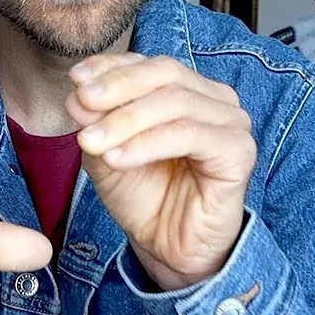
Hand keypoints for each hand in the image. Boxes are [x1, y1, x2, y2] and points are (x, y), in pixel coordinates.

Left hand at [65, 53, 255, 291]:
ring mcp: (231, 123)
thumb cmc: (145, 198)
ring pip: (174, 102)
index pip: (148, 64)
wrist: (168, 250)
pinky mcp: (239, 152)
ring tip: (91, 141)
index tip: (75, 79)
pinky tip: (117, 158)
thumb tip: (78, 95)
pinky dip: (147, 143)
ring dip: (126, 120)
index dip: (111, 67)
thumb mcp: (107, 153)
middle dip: (117, 87)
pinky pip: (189, 135)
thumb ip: (96, 123)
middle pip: (164, 73)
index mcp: (187, 90)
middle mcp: (214, 99)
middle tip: (81, 102)